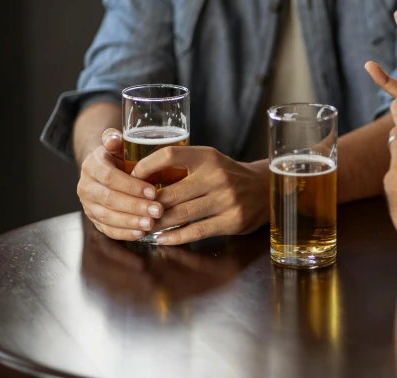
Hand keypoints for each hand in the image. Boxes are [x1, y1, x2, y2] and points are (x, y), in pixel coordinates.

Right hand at [78, 128, 162, 240]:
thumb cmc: (119, 155)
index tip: (152, 191)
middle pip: (110, 199)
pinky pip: (107, 229)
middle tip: (158, 211)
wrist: (105, 168)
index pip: (109, 177)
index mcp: (92, 166)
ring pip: (108, 217)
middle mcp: (86, 186)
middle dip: (135, 206)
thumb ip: (114, 139)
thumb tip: (114, 139)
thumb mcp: (118, 144)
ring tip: (151, 224)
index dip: (131, 186)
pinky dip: (124, 233)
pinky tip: (140, 234)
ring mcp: (88, 205)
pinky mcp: (94, 219)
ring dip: (131, 222)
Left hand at [131, 147, 268, 244]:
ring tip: (142, 227)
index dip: (147, 166)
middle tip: (131, 213)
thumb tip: (140, 179)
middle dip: (147, 205)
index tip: (132, 178)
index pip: (170, 155)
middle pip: (171, 192)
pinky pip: (197, 231)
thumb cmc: (228, 175)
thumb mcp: (209, 161)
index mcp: (207, 156)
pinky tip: (163, 239)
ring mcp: (226, 199)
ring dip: (157, 224)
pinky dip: (176, 237)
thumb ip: (181, 167)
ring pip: (181, 214)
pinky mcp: (232, 220)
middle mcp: (217, 176)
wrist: (265, 188)